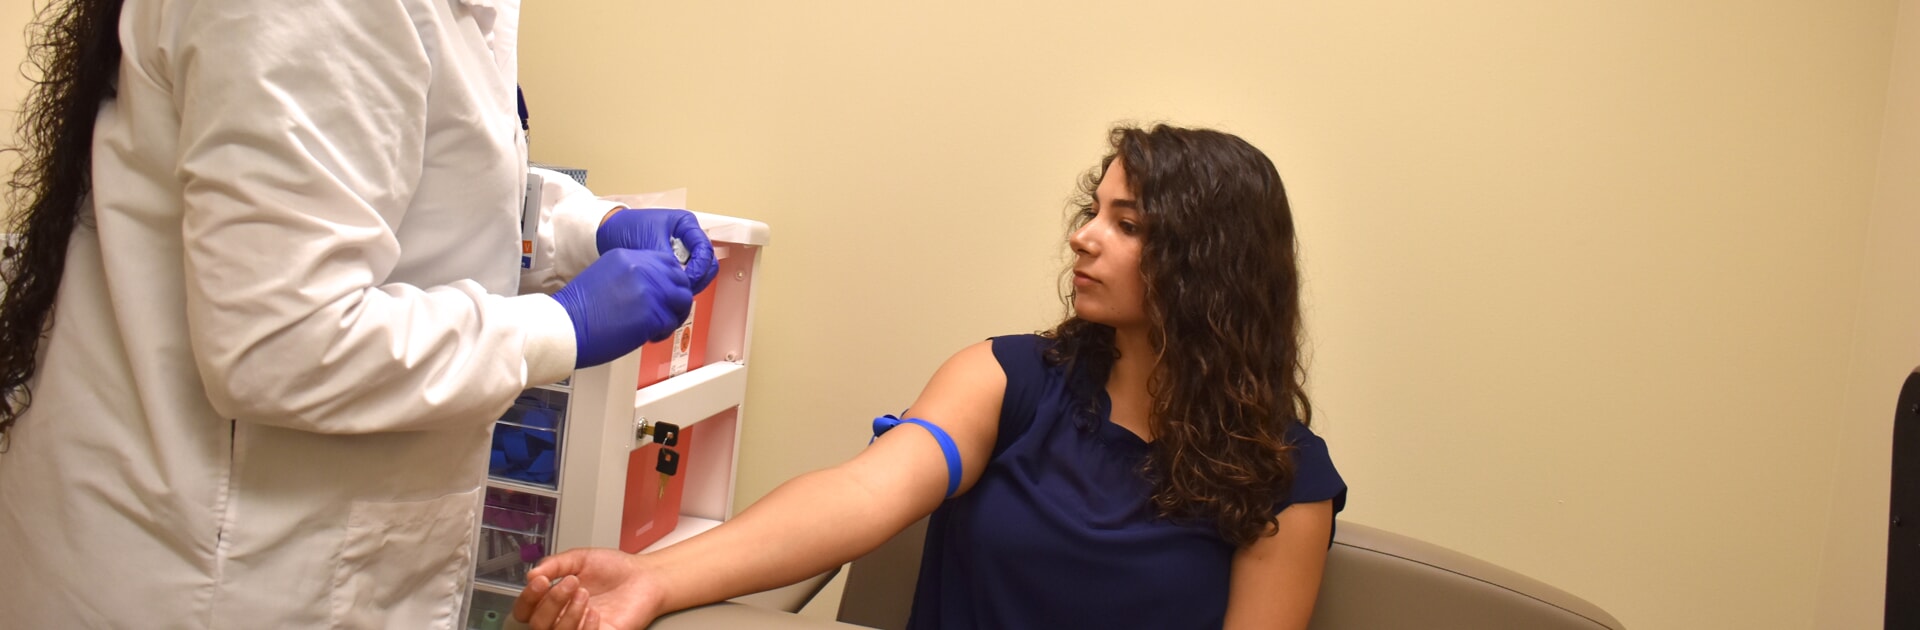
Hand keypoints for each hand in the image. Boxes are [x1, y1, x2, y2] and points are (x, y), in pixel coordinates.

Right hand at [513, 548, 663, 629]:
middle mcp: (562, 617)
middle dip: (550, 602)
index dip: (528, 597)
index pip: (526, 609)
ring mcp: (579, 629)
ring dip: (567, 614)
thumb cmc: (614, 569)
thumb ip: (555, 564)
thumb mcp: (580, 558)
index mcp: (553, 600)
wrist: (644, 576)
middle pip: (537, 624)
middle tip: (570, 583)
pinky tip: (595, 611)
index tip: (539, 580)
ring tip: (584, 592)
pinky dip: (585, 626)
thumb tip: (531, 573)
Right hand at [551, 248, 691, 367]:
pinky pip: (671, 323)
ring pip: (682, 300)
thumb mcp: (604, 276)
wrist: (565, 327)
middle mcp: (640, 269)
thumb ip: (630, 276)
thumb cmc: (577, 310)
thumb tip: (653, 289)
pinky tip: (649, 336)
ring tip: (660, 326)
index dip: (671, 279)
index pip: (666, 261)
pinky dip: (664, 332)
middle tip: (669, 311)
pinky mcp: (651, 314)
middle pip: (679, 279)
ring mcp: (648, 291)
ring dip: (675, 315)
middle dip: (677, 297)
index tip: (667, 292)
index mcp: (627, 257)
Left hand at [597, 209, 717, 294]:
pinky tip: (668, 292)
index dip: (699, 268)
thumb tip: (681, 282)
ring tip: (673, 292)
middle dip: (697, 278)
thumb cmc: (627, 229)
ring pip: (699, 273)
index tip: (686, 281)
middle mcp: (688, 238)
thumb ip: (669, 261)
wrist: (607, 233)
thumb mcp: (650, 242)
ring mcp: (682, 251)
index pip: (705, 250)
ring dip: (689, 284)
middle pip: (707, 263)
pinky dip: (680, 286)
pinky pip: (685, 278)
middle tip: (683, 290)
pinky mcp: (674, 264)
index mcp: (686, 224)